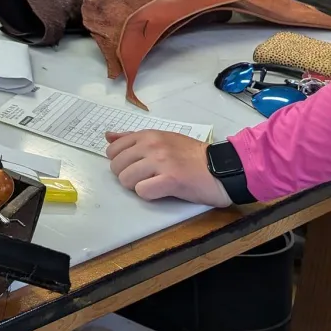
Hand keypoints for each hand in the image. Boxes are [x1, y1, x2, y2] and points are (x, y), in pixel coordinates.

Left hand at [105, 131, 232, 206]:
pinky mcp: (171, 180)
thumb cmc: (192, 155)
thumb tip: (108, 136)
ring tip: (155, 184)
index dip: (120, 162)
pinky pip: (143, 191)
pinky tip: (162, 191)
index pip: (112, 149)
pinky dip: (149, 195)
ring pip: (126, 180)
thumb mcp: (162, 138)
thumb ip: (134, 138)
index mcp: (148, 135)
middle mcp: (151, 145)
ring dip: (138, 187)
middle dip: (127, 176)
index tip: (135, 167)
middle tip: (146, 178)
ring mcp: (161, 162)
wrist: (222, 167)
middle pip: (116, 166)